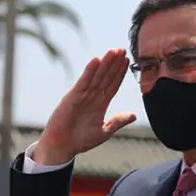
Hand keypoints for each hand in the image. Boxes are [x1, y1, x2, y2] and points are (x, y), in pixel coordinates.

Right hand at [32, 48, 135, 165]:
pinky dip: (90, 71)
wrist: (62, 147)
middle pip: (105, 77)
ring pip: (96, 76)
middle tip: (122, 49)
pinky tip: (96, 60)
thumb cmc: (80, 141)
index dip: (120, 73)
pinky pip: (83, 82)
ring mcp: (82, 96)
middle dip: (114, 64)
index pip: (112, 85)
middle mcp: (91, 97)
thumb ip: (117, 122)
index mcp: (99, 104)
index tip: (127, 61)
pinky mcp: (72, 97)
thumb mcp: (104, 131)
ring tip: (113, 51)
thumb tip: (133, 115)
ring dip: (105, 63)